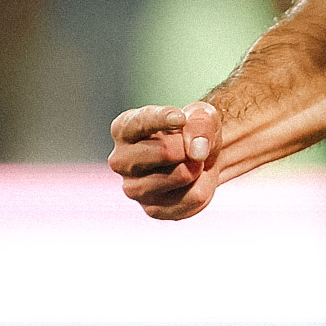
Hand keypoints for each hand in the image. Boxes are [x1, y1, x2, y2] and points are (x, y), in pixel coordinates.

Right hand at [108, 101, 221, 219]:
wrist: (199, 157)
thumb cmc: (192, 129)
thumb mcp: (202, 115)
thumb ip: (200, 124)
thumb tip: (196, 153)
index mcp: (123, 129)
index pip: (142, 122)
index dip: (164, 119)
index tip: (181, 118)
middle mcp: (121, 161)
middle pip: (165, 151)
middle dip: (190, 147)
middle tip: (192, 146)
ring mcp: (133, 189)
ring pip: (182, 175)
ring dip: (199, 166)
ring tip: (192, 162)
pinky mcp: (153, 210)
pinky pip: (194, 197)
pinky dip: (205, 185)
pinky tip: (193, 180)